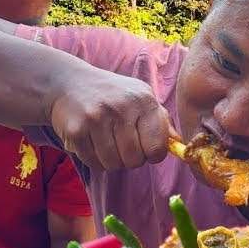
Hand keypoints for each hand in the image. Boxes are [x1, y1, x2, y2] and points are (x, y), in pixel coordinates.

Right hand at [48, 66, 176, 170]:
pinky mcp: (76, 130)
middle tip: (122, 144)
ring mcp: (96, 118)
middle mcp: (121, 107)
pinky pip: (93, 163)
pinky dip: (94, 159)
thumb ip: (162, 121)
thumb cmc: (113, 94)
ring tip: (107, 142)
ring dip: (112, 161)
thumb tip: (180, 145)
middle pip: (135, 160)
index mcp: (144, 100)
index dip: (153, 154)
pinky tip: (92, 142)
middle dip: (131, 158)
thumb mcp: (141, 98)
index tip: (146, 148)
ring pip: (114, 164)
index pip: (158, 147)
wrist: (69, 82)